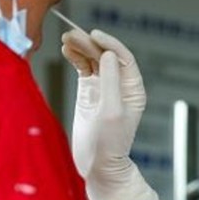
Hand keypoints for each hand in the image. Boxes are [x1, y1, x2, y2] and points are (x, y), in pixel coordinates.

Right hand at [61, 29, 145, 178]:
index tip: (94, 34)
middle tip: (70, 35)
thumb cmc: (109, 144)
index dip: (109, 43)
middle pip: (105, 56)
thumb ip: (110, 81)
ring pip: (93, 60)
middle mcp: (120, 86)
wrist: (97, 165)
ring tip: (65, 40)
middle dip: (89, 43)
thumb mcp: (111, 111)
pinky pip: (83, 69)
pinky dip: (75, 58)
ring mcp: (103, 88)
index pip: (123, 58)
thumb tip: (108, 55)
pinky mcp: (89, 92)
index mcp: (133, 89)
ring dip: (81, 48)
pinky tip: (67, 51)